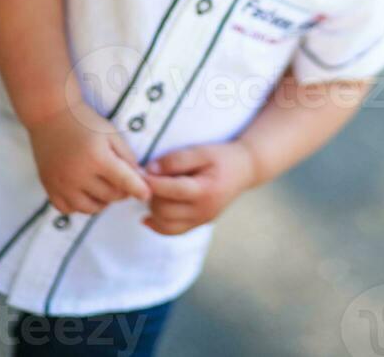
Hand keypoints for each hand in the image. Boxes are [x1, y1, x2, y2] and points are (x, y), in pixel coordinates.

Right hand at [28, 101, 150, 214]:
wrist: (51, 116)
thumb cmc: (85, 122)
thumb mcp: (111, 133)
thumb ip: (127, 156)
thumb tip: (139, 178)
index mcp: (97, 158)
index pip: (124, 181)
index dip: (139, 190)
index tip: (146, 195)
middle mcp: (78, 175)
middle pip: (109, 196)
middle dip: (121, 191)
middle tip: (121, 180)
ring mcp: (62, 184)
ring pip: (90, 208)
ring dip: (102, 201)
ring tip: (104, 187)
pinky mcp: (49, 188)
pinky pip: (68, 210)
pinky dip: (80, 206)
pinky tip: (84, 192)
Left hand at [142, 142, 256, 235]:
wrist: (245, 169)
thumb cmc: (222, 156)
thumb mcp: (201, 151)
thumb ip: (176, 160)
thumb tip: (150, 170)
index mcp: (206, 190)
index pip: (172, 190)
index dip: (151, 181)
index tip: (138, 171)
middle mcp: (204, 210)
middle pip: (165, 210)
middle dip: (151, 195)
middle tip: (145, 180)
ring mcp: (202, 220)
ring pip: (166, 225)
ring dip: (153, 209)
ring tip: (152, 192)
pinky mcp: (200, 224)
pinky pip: (173, 231)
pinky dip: (158, 225)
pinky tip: (147, 216)